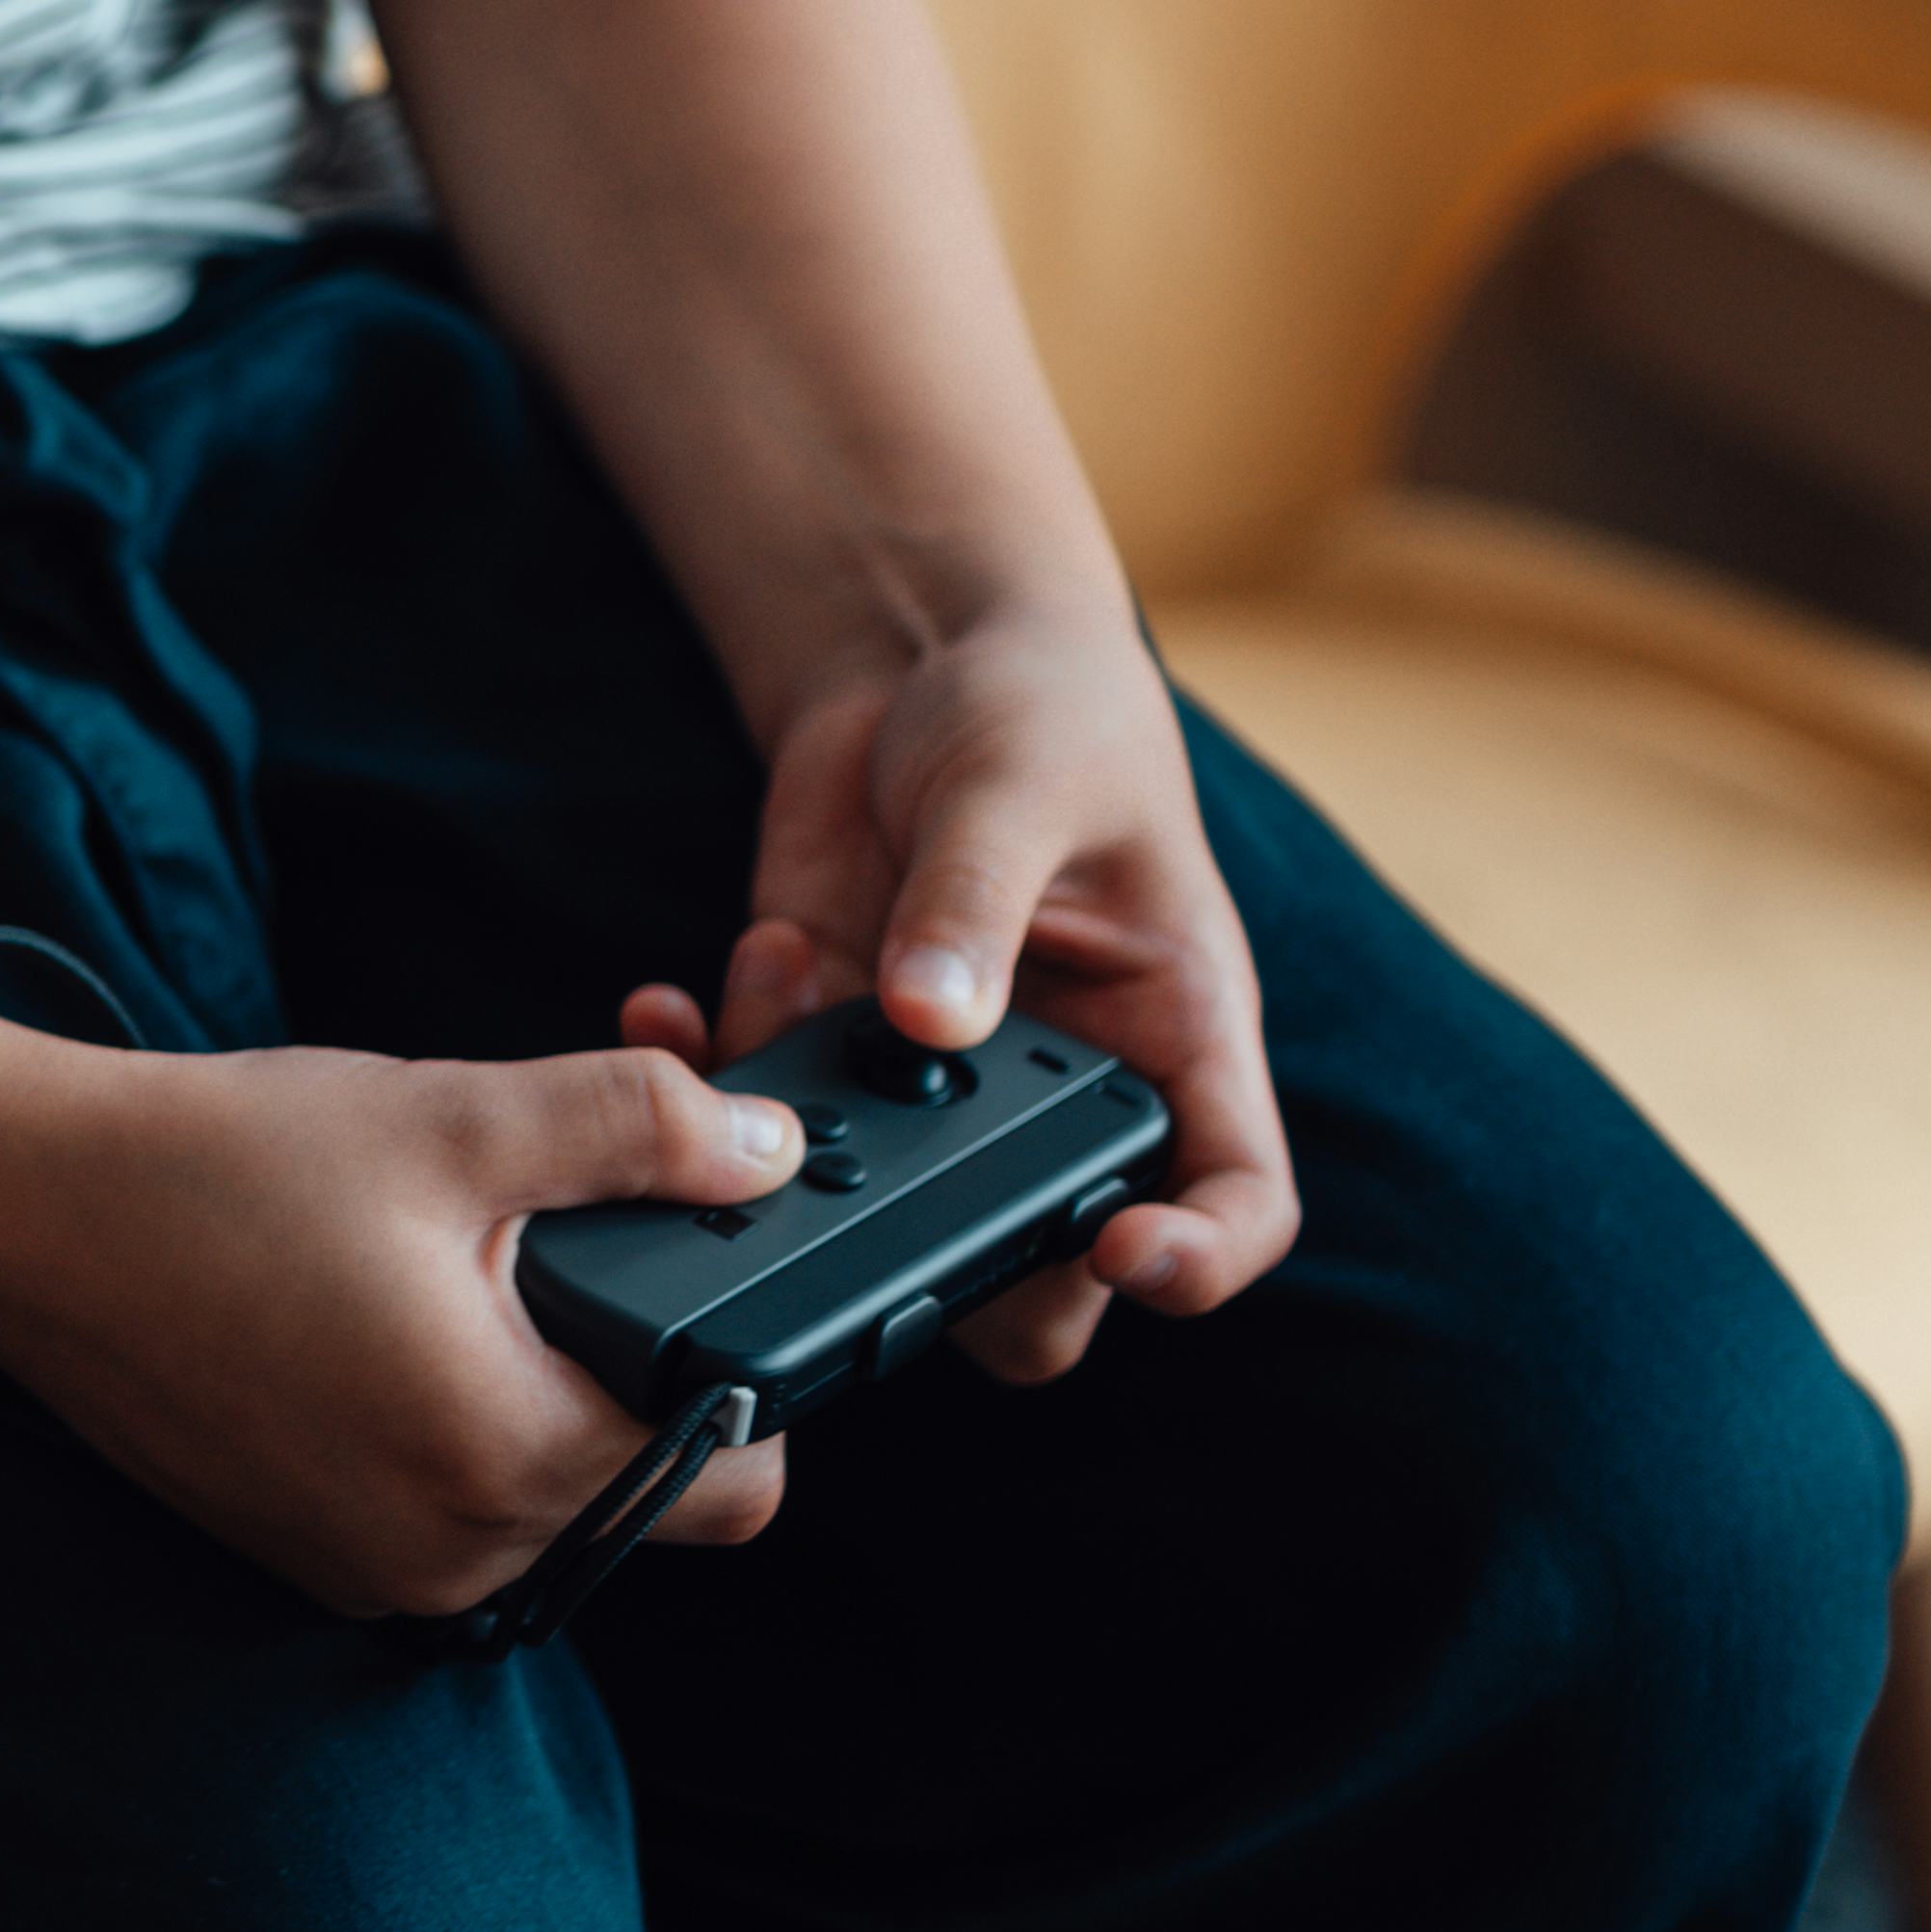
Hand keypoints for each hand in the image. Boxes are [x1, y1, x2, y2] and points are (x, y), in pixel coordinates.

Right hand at [0, 1014, 816, 1621]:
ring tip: (484, 1271)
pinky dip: (464, 1430)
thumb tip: (769, 1148)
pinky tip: (406, 1324)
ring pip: (554, 1506)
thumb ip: (642, 1127)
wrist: (14, 1215)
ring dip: (555, 1398)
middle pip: (656, 1494)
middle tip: (592, 1251)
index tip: (710, 1264)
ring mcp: (374, 1571)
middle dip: (656, 1376)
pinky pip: (455, 1516)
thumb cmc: (214, 1169)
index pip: (742, 1470)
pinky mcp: (315, 1556)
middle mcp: (449, 1555)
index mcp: (502, 1457)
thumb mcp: (455, 1119)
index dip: (759, 1362)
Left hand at [651, 576, 1298, 1373]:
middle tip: (884, 1171)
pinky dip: (720, 1083)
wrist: (914, 662)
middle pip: (1046, 1269)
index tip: (1126, 1254)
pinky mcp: (830, 1055)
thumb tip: (928, 1019)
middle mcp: (1062, 1089)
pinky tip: (696, 996)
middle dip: (960, 1258)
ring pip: (883, 1225)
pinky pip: (770, 1133)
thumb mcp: (1021, 781)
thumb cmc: (1035, 708)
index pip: (1234, 1192)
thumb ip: (974, 897)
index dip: (1202, 1255)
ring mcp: (938, 1089)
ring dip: (806, 1161)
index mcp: (1173, 1034)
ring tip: (783, 992)